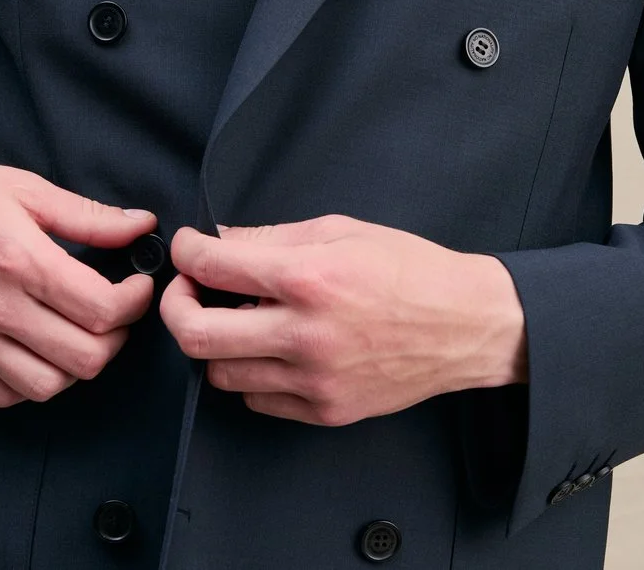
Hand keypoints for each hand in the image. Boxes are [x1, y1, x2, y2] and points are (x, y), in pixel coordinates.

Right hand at [0, 147, 157, 407]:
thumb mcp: (24, 188)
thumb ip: (87, 215)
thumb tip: (139, 225)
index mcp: (21, 261)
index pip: (99, 308)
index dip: (135, 303)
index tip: (138, 287)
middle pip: (83, 357)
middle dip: (117, 337)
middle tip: (118, 312)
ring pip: (47, 386)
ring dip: (78, 366)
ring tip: (83, 334)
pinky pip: (3, 395)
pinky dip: (33, 384)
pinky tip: (41, 352)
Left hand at [159, 213, 526, 426]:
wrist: (466, 325)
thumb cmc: (409, 269)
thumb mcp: (342, 230)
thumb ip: (274, 238)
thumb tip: (220, 241)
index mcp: (309, 278)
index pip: (213, 267)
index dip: (186, 251)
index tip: (187, 246)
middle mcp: (305, 335)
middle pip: (196, 335)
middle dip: (176, 305)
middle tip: (187, 288)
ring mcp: (313, 381)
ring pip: (220, 373)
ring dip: (214, 342)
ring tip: (236, 317)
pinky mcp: (324, 411)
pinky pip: (257, 398)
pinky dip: (249, 372)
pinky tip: (269, 347)